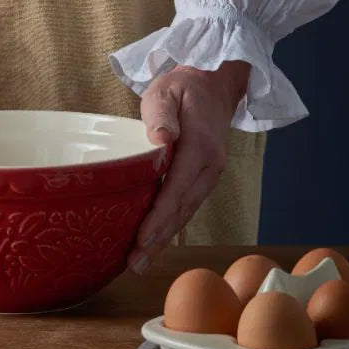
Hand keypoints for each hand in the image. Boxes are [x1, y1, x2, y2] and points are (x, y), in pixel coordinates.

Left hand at [128, 60, 250, 274]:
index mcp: (200, 146)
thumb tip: (161, 138)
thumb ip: (162, 114)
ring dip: (164, 239)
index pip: (177, 188)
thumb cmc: (183, 87)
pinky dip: (171, 226)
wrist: (213, 84)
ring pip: (186, 212)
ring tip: (140, 262)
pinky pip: (187, 205)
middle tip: (134, 263)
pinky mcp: (203, 178)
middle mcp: (209, 166)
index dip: (159, 216)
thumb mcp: (167, 90)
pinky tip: (154, 241)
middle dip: (158, 239)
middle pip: (182, 209)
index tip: (142, 238)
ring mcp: (209, 174)